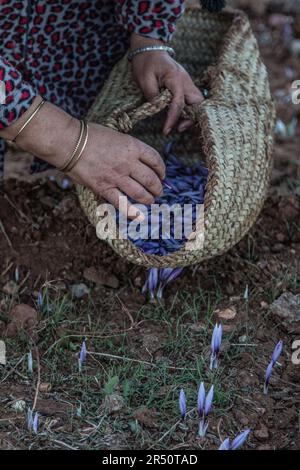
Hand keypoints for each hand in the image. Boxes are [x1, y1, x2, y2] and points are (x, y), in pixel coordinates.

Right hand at [1, 97, 164, 217]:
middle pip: (151, 179)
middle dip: (158, 187)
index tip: (162, 174)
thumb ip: (128, 149)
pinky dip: (132, 212)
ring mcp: (116, 177)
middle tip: (159, 191)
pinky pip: (122, 203)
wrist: (69, 142)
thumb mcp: (116, 135)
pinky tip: (138, 216)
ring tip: (151, 201)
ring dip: (149, 199)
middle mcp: (128, 162)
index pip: (155, 160)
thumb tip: (136, 161)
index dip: (161, 169)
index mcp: (132, 146)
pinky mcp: (104, 188)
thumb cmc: (90, 135)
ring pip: (140, 193)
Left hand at [130, 34, 203, 134]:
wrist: (149, 48)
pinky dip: (188, 110)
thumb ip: (152, 96)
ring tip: (178, 126)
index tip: (166, 130)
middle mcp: (186, 80)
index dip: (173, 118)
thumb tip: (159, 110)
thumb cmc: (145, 62)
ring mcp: (187, 82)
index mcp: (176, 78)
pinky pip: (191, 100)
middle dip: (191, 117)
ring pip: (197, 102)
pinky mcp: (185, 85)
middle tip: (178, 128)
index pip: (178, 103)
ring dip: (191, 115)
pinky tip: (179, 117)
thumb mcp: (144, 79)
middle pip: (198, 102)